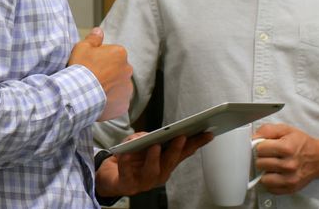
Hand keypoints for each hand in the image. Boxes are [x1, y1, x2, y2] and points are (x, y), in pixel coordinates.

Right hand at [68, 28, 132, 113]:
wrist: (78, 95)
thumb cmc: (81, 69)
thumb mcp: (82, 48)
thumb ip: (93, 38)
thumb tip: (99, 31)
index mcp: (120, 54)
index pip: (112, 54)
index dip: (100, 59)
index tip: (90, 64)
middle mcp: (128, 70)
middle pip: (118, 70)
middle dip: (108, 73)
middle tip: (92, 77)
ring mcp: (127, 89)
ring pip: (119, 86)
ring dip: (110, 87)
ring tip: (94, 91)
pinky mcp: (124, 104)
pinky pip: (118, 101)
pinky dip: (110, 102)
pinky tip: (98, 101)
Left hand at [96, 132, 212, 197]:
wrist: (110, 177)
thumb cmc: (129, 159)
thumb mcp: (139, 144)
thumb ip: (147, 138)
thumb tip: (151, 136)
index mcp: (165, 164)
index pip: (184, 153)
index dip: (196, 144)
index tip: (208, 133)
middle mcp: (158, 175)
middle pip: (170, 162)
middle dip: (177, 149)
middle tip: (182, 136)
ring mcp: (143, 182)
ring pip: (153, 171)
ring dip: (155, 158)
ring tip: (155, 145)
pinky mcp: (127, 184)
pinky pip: (127, 172)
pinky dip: (126, 162)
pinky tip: (125, 152)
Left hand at [253, 123, 318, 194]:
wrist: (318, 158)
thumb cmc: (301, 143)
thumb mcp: (285, 129)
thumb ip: (267, 130)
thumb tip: (253, 138)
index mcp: (287, 148)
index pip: (259, 149)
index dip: (261, 146)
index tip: (266, 146)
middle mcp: (289, 165)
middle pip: (260, 164)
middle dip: (262, 158)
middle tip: (270, 156)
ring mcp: (291, 179)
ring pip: (263, 178)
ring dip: (266, 172)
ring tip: (273, 165)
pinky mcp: (291, 188)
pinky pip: (271, 189)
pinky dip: (271, 182)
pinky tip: (276, 174)